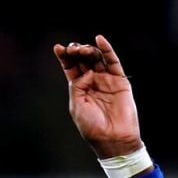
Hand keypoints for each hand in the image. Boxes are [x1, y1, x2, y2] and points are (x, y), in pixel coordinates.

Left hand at [53, 35, 142, 158]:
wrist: (112, 138)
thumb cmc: (92, 126)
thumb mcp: (77, 106)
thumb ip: (77, 86)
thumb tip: (86, 72)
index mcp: (79, 88)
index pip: (71, 68)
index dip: (64, 57)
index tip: (57, 47)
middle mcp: (92, 82)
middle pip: (83, 60)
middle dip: (76, 52)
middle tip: (71, 49)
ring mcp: (106, 80)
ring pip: (96, 58)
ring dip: (88, 50)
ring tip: (82, 49)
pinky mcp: (120, 81)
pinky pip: (113, 62)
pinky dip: (107, 49)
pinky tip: (99, 39)